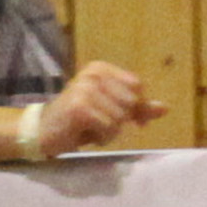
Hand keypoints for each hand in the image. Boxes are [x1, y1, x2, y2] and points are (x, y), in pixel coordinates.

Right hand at [36, 59, 163, 154]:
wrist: (42, 131)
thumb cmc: (78, 120)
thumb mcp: (110, 110)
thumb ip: (137, 108)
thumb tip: (164, 108)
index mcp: (100, 68)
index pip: (137, 86)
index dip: (136, 106)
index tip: (125, 118)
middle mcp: (92, 74)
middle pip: (131, 102)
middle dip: (120, 120)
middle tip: (98, 123)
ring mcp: (85, 90)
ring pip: (121, 118)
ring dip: (110, 131)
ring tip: (89, 128)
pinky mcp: (80, 108)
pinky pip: (109, 128)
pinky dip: (101, 138)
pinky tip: (84, 133)